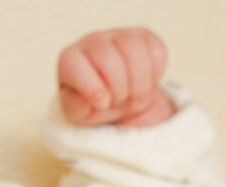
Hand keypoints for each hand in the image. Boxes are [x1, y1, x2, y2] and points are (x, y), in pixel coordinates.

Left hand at [58, 27, 174, 126]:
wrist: (116, 98)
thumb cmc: (92, 105)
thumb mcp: (80, 112)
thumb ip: (79, 107)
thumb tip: (98, 100)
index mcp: (70, 59)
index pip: (77, 65)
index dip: (93, 88)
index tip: (102, 104)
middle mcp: (92, 41)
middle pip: (109, 58)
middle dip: (118, 89)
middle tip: (119, 103)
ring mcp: (119, 35)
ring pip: (135, 51)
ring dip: (140, 84)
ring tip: (135, 100)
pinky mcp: (144, 36)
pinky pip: (156, 51)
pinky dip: (154, 74)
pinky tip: (145, 84)